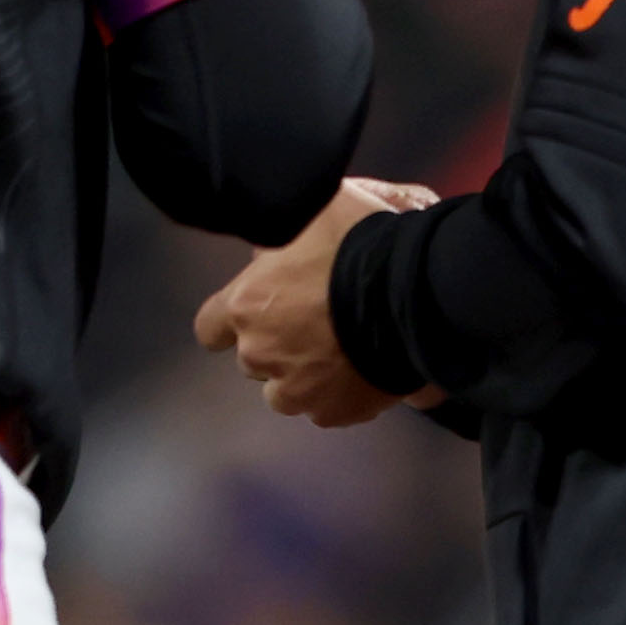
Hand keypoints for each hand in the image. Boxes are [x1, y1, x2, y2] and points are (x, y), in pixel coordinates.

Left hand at [195, 179, 445, 426]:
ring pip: (289, 393)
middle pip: (254, 360)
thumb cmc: (359, 241)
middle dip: (277, 346)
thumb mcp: (315, 211)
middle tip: (316, 323)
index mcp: (246, 306)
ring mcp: (299, 391)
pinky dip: (345, 394)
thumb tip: (269, 252)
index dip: (229, 322)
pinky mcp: (337, 413)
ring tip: (342, 354)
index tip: (254, 313)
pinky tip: (369, 371)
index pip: (210, 328)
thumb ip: (282, 239)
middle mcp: (262, 355)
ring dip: (305, 377)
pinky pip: (332, 408)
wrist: (415, 291)